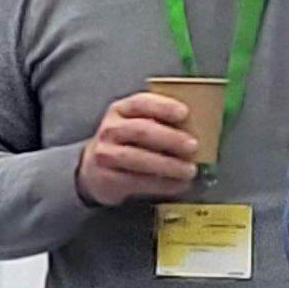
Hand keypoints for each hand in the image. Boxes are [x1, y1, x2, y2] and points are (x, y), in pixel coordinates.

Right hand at [74, 97, 203, 205]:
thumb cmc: (125, 144)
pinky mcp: (107, 179)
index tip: (184, 113)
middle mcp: (110, 130)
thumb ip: (158, 122)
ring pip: (138, 158)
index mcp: (120, 110)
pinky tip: (177, 185)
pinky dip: (161, 184)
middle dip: (170, 138)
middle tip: (193, 146)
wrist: (93, 170)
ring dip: (168, 165)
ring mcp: (106, 155)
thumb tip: (195, 130)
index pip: (141, 103)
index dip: (163, 106)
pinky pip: (137, 181)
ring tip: (189, 170)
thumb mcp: (135, 125)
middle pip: (141, 130)